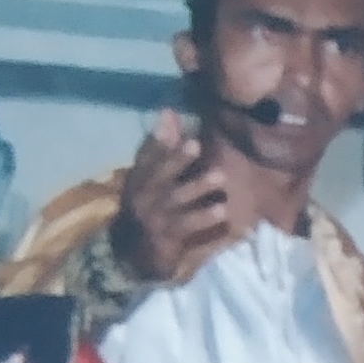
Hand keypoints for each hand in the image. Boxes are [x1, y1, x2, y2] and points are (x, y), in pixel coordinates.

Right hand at [117, 107, 236, 287]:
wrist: (128, 250)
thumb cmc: (145, 202)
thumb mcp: (147, 174)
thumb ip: (160, 145)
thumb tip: (169, 111)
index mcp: (140, 183)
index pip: (153, 167)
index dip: (173, 155)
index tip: (194, 142)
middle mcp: (147, 205)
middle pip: (171, 194)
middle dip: (194, 186)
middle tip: (219, 175)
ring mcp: (158, 230)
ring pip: (181, 223)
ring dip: (202, 216)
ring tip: (223, 209)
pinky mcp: (169, 251)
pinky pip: (193, 249)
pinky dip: (212, 244)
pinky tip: (235, 236)